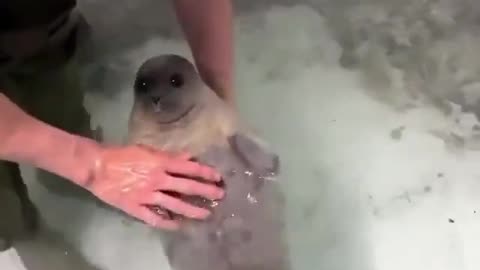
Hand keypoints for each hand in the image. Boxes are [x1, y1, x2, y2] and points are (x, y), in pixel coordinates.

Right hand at [85, 144, 223, 229]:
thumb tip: (189, 157)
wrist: (97, 166)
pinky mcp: (136, 207)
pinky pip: (154, 218)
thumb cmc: (123, 155)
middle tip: (220, 195)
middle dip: (205, 191)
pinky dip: (166, 223)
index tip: (218, 177)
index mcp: (161, 163)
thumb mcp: (148, 150)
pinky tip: (177, 226)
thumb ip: (169, 155)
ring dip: (192, 210)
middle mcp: (158, 179)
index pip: (189, 168)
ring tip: (205, 214)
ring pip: (174, 205)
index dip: (205, 172)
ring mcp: (147, 195)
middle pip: (186, 187)